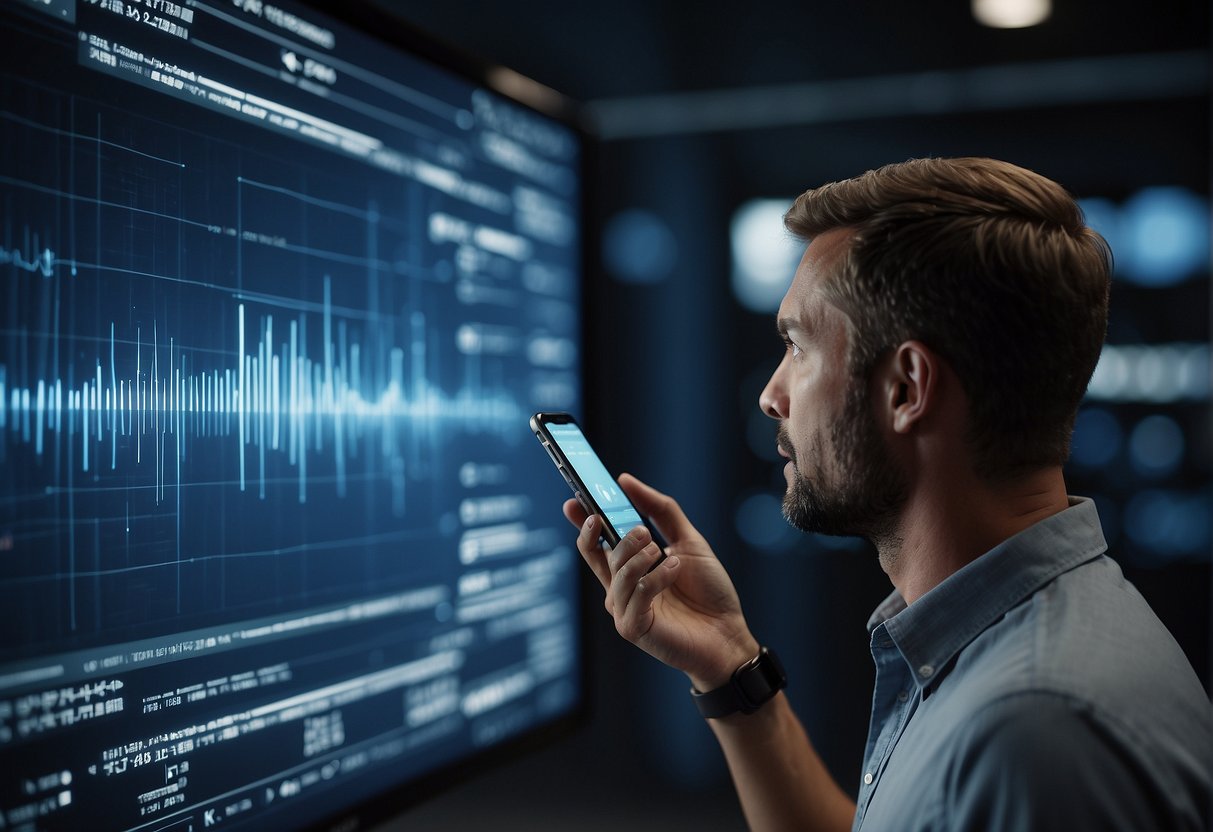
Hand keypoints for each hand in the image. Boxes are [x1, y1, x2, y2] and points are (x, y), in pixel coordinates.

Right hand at [564, 473, 758, 690]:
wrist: (729, 633)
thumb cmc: (708, 591)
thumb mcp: (688, 541)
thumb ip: (660, 510)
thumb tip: (626, 480)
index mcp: (627, 570)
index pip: (594, 543)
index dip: (581, 521)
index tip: (575, 499)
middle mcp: (620, 589)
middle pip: (596, 553)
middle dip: (616, 534)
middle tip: (642, 529)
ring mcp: (623, 610)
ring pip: (617, 572)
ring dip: (642, 556)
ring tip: (664, 552)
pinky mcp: (632, 628)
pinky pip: (634, 595)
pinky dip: (655, 577)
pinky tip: (674, 570)